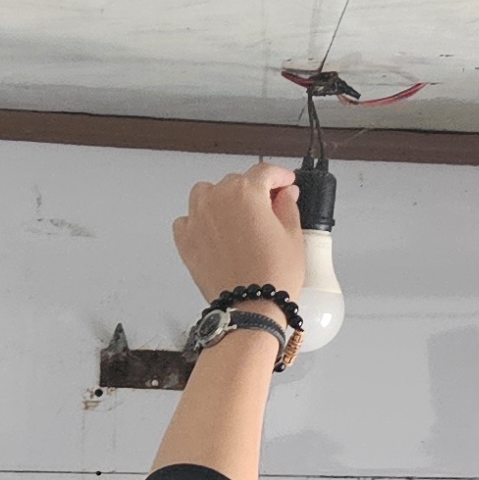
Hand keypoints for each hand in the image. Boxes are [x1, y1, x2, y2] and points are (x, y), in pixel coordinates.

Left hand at [173, 162, 307, 306]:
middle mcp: (217, 200)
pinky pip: (188, 219)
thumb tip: (285, 195)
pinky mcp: (185, 240)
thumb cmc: (272, 275)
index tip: (285, 182)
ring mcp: (197, 219)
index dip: (280, 176)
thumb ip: (287, 207)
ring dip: (222, 199)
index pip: (265, 172)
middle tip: (268, 207)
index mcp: (246, 192)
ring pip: (207, 194)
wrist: (250, 307)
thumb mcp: (293, 236)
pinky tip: (215, 233)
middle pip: (236, 182)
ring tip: (237, 217)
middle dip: (253, 191)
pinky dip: (200, 221)